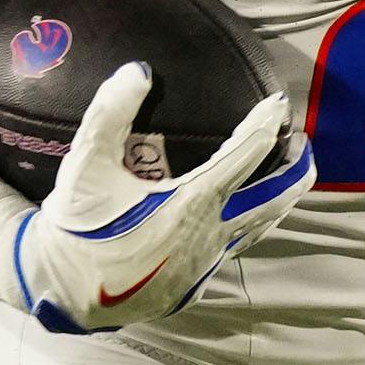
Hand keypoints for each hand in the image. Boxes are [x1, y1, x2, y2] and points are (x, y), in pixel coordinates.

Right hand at [0, 63, 310, 333]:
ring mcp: (206, 265)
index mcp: (190, 204)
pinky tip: (240, 215)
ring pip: (258, 229)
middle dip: (295, 170)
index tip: (279, 104)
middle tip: (303, 144)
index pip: (244, 156)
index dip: (265, 125)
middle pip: (274, 199)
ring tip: (285, 176)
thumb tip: (138, 71)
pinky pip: (232, 249)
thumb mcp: (85, 165)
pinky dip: (247, 225)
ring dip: (276, 200)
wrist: (61, 292)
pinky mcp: (195, 284)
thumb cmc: (76, 227)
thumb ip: (110, 112)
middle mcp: (210, 236)